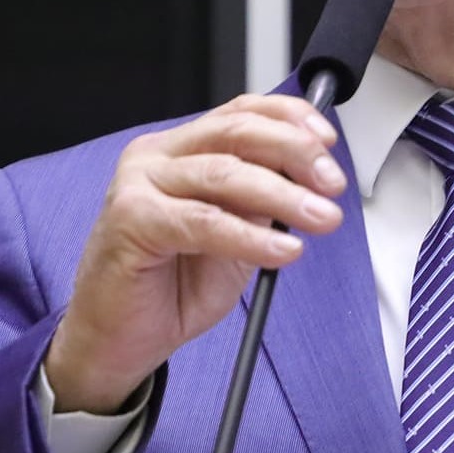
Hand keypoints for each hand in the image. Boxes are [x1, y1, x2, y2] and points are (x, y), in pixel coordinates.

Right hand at [43, 94, 348, 413]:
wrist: (121, 339)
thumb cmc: (172, 286)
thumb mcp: (235, 235)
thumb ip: (262, 203)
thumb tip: (311, 179)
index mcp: (181, 149)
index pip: (241, 112)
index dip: (290, 119)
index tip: (329, 142)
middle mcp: (157, 156)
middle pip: (236, 132)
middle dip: (296, 153)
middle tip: (332, 183)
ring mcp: (139, 183)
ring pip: (224, 173)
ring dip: (283, 195)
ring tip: (321, 218)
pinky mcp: (131, 220)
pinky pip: (203, 222)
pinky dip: (249, 237)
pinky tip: (282, 251)